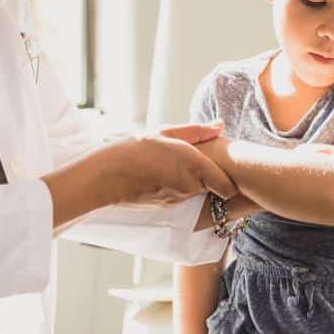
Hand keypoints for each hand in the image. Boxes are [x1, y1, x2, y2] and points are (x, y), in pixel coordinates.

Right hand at [100, 124, 236, 206]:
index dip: (230, 178)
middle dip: (211, 175)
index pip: (229, 188)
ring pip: (197, 192)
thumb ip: (196, 131)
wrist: (104, 177)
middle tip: (200, 158)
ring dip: (193, 180)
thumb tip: (221, 126)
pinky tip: (163, 174)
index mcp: (194, 167)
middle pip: (214, 187)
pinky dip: (178, 187)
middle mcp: (190, 187)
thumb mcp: (165, 132)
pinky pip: (181, 197)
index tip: (224, 164)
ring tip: (175, 164)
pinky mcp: (166, 207)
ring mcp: (178, 200)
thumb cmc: (133, 149)